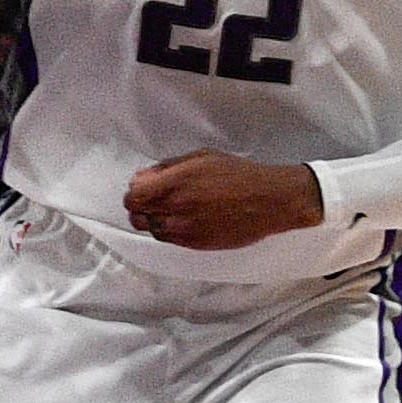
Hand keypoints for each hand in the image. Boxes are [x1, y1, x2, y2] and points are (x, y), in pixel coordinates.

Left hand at [124, 150, 323, 249]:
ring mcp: (186, 229)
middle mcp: (177, 208)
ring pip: (151, 230)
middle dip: (140, 207)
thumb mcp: (200, 158)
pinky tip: (184, 220)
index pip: (133, 196)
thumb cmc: (237, 174)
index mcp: (175, 183)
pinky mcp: (197, 244)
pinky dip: (169, 231)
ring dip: (155, 220)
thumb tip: (144, 177)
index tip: (144, 187)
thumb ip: (168, 167)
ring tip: (172, 210)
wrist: (268, 201)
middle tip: (153, 200)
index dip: (135, 192)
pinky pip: (169, 240)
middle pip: (136, 216)